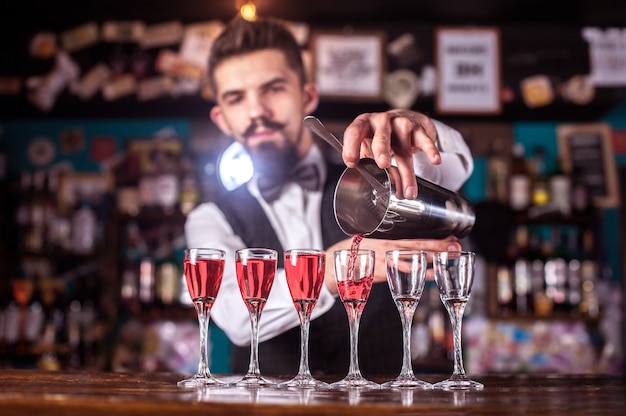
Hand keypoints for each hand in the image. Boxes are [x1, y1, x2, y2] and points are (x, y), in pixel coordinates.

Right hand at [323, 236, 461, 293]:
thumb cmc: (356, 253)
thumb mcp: (371, 243)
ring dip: (434, 256)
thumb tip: (407, 244)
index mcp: (386, 237)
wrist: (335, 264)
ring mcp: (385, 258)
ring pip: (414, 256)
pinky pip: (403, 271)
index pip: (414, 235)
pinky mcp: (381, 271)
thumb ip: (388, 245)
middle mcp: (387, 245)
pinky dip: (420, 273)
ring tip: (451, 255)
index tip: (452, 234)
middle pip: (418, 243)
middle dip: (439, 244)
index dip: (433, 235)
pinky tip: (434, 274)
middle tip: (457, 244)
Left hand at [341, 110, 441, 199]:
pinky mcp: (417, 129)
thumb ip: (362, 157)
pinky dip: (430, 151)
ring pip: (404, 150)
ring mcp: (401, 124)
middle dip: (381, 151)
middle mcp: (382, 121)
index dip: (351, 147)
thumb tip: (361, 178)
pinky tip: (435, 160)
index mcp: (364, 123)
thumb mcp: (366, 142)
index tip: (351, 163)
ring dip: (407, 173)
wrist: (403, 118)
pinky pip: (424, 141)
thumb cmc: (380, 135)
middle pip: (382, 137)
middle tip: (382, 165)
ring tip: (408, 191)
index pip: (354, 132)